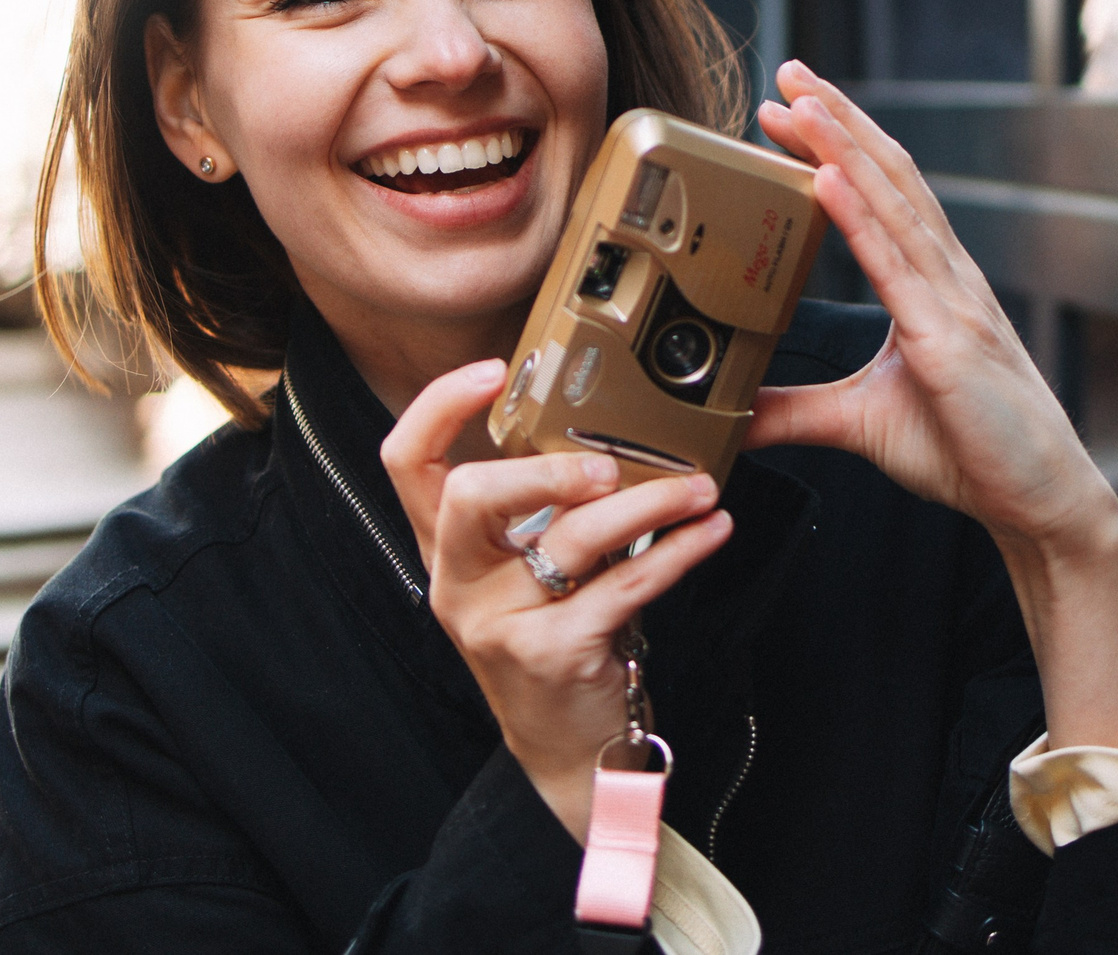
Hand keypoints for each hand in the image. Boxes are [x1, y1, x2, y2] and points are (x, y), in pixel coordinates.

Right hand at [381, 361, 733, 841]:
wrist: (569, 749)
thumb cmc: (557, 637)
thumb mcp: (528, 571)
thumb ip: (539, 510)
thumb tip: (604, 426)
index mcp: (446, 549)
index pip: (407, 462)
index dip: (440, 406)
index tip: (495, 368)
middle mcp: (458, 583)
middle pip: (470, 494)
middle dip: (544, 467)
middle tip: (608, 463)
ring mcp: (498, 622)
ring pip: (569, 539)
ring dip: (648, 504)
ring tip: (701, 488)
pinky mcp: (551, 653)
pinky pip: (623, 585)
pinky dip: (678, 552)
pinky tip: (711, 532)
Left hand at [752, 62, 1117, 554]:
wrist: (1039, 500)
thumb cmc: (970, 453)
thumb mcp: (859, 422)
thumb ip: (794, 409)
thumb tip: (730, 414)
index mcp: (932, 287)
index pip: (882, 195)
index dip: (840, 144)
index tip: (793, 106)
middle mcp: (946, 279)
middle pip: (888, 178)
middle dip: (838, 121)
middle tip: (789, 73)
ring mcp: (951, 304)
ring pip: (891, 206)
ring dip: (842, 146)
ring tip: (800, 102)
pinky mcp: (947, 343)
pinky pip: (895, 268)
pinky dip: (859, 217)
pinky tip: (826, 177)